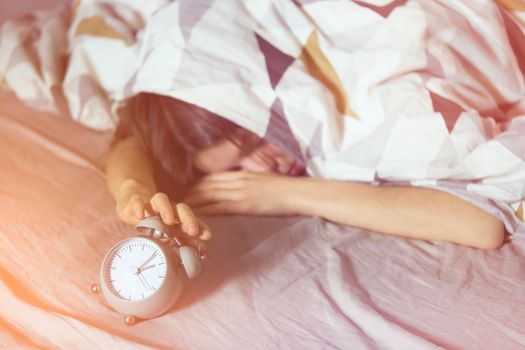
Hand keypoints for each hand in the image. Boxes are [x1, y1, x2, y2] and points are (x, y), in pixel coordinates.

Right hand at [115, 179, 211, 241]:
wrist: (134, 200)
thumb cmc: (155, 220)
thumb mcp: (169, 232)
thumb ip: (185, 242)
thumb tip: (203, 252)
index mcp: (178, 217)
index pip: (192, 220)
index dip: (201, 227)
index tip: (207, 236)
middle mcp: (168, 208)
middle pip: (181, 208)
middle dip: (188, 218)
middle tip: (193, 230)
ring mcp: (152, 204)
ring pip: (161, 199)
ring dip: (166, 209)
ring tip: (168, 221)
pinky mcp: (136, 200)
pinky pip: (137, 200)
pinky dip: (138, 206)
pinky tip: (140, 215)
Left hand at [183, 171, 299, 215]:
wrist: (298, 192)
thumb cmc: (286, 189)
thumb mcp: (264, 181)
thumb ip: (250, 184)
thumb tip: (243, 189)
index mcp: (242, 175)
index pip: (213, 178)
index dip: (197, 185)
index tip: (186, 190)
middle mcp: (237, 181)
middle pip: (206, 185)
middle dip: (189, 192)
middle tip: (175, 200)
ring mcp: (239, 192)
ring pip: (208, 195)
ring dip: (191, 202)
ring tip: (178, 209)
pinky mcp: (243, 204)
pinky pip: (219, 207)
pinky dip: (205, 211)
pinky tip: (195, 216)